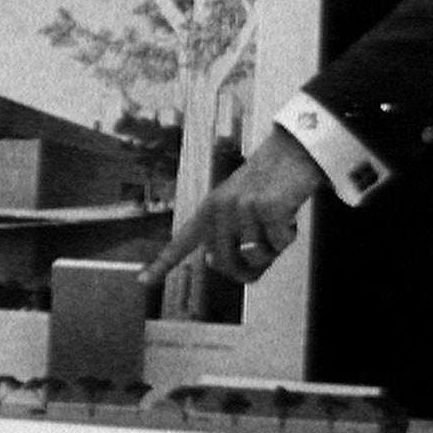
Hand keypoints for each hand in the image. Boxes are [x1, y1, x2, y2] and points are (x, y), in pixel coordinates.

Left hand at [139, 126, 325, 285]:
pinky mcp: (266, 207)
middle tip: (266, 252)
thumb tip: (212, 262)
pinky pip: (279, 245)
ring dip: (273, 248)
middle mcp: (220, 208)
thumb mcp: (242, 212)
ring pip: (256, 258)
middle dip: (248, 270)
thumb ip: (228, 239)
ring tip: (276, 221)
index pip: (182, 241)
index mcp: (209, 209)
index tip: (142, 281)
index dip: (162, 264)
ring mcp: (241, 207)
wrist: (291, 151)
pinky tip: (288, 213)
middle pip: (225, 265)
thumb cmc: (268, 187)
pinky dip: (289, 235)